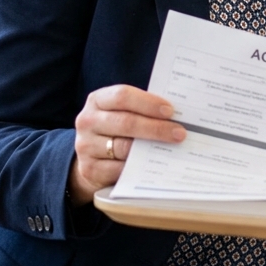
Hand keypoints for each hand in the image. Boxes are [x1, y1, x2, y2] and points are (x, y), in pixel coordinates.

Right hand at [67, 85, 184, 205]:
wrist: (90, 157)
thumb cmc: (114, 129)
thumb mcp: (120, 112)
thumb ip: (140, 109)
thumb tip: (176, 114)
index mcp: (97, 100)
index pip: (123, 96)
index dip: (148, 103)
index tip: (170, 111)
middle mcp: (88, 121)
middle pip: (126, 122)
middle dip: (157, 128)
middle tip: (179, 132)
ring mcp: (85, 145)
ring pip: (123, 147)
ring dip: (151, 149)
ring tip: (172, 148)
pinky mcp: (89, 169)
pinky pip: (119, 169)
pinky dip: (138, 167)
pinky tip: (153, 165)